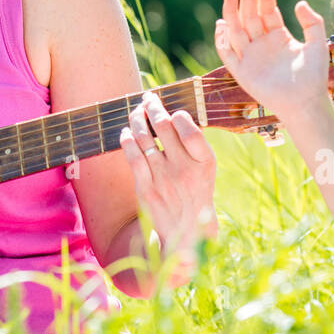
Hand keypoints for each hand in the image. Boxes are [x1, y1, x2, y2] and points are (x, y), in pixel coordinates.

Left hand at [119, 91, 217, 271]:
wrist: (187, 235)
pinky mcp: (146, 189)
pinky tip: (126, 132)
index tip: (173, 111)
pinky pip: (133, 156)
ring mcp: (164, 179)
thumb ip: (194, 144)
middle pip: (164, 126)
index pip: (190, 129)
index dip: (178, 115)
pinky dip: (127, 139)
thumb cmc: (197, 193)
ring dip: (137, 118)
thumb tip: (171, 113)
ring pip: (144, 137)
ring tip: (136, 111)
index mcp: (205, 163)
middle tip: (148, 98)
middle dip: (153, 106)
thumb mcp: (206, 169)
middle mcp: (185, 169)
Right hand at [214, 0, 329, 117]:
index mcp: (278, 36)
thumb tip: (299, 3)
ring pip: (235, 29)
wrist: (305, 103)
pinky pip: (227, 53)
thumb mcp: (317, 44)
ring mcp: (250, 56)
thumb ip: (312, 23)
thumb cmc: (314, 76)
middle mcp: (261, 44)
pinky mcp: (241, 71)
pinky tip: (222, 25)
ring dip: (231, 12)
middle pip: (249, 16)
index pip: (267, 11)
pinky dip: (221, 40)